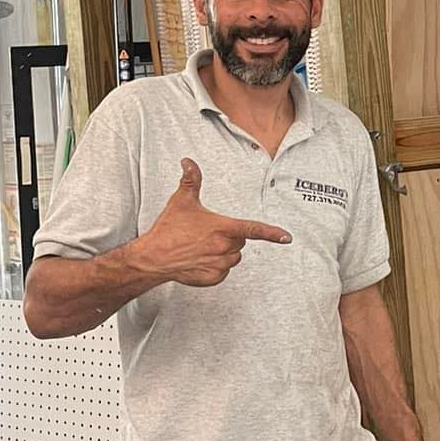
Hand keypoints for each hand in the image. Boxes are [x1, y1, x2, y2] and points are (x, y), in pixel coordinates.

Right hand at [135, 159, 290, 288]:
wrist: (153, 257)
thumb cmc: (168, 229)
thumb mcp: (181, 201)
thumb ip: (190, 180)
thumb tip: (188, 162)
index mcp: (221, 228)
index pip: (252, 229)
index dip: (272, 232)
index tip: (286, 237)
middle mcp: (223, 248)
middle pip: (240, 241)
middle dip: (230, 236)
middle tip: (208, 233)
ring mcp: (219, 265)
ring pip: (233, 258)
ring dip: (224, 252)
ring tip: (202, 246)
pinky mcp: (213, 278)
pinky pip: (224, 272)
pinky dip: (216, 266)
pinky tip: (200, 259)